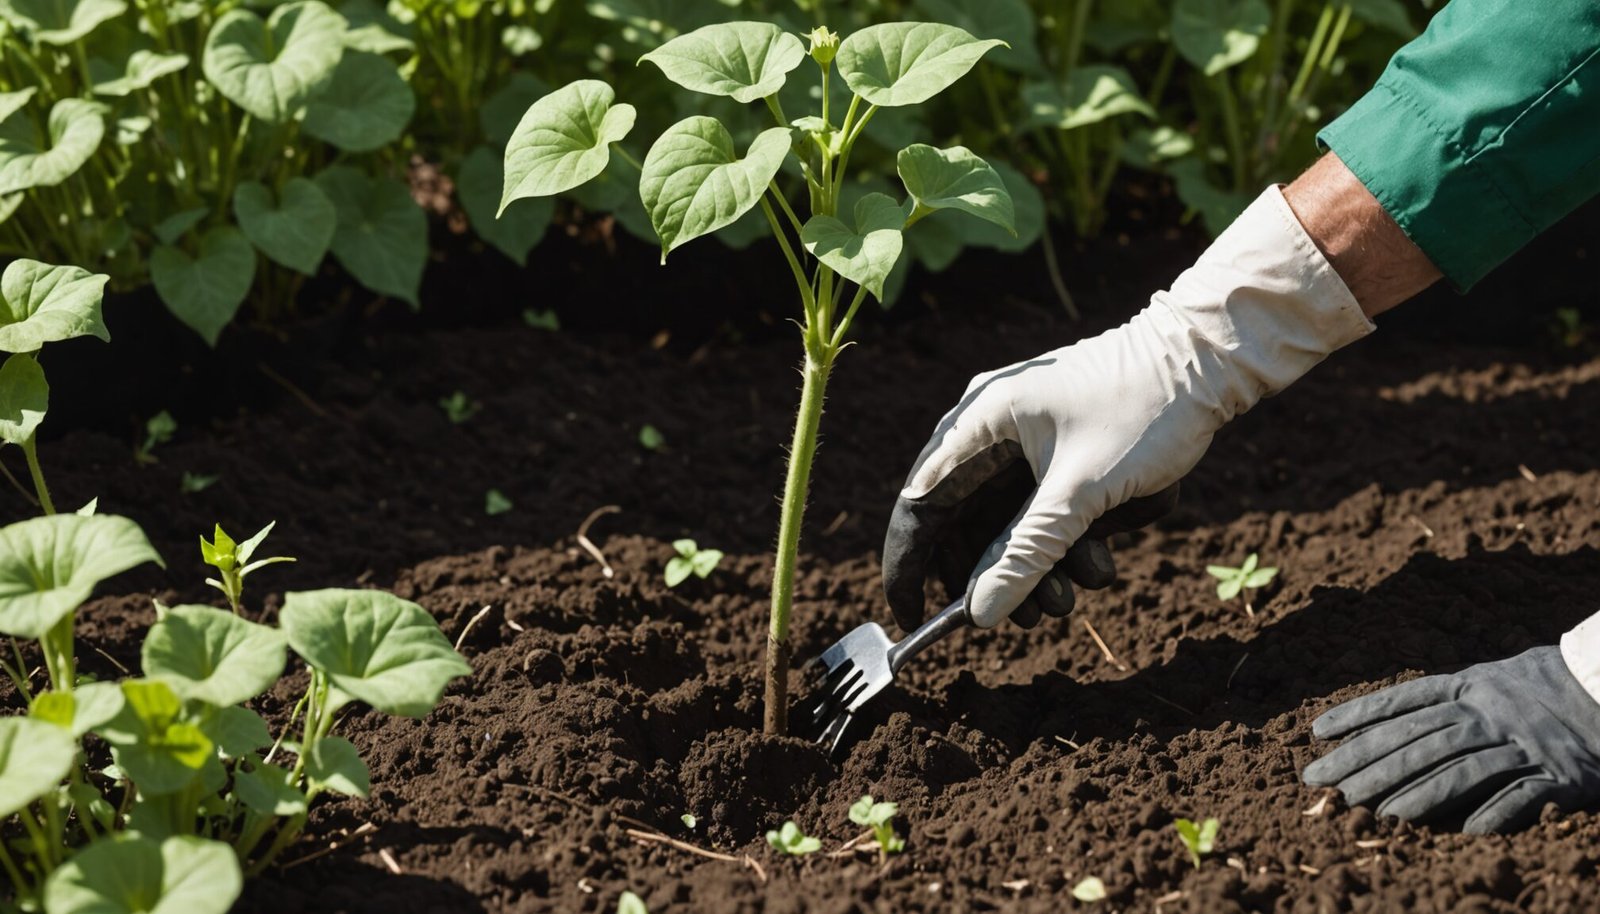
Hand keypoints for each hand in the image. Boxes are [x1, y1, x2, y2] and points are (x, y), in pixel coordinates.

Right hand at [883, 186, 1373, 629]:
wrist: (1209, 358)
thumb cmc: (1145, 410)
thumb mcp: (1082, 495)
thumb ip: (1026, 554)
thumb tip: (979, 612)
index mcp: (977, 424)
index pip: (918, 507)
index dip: (909, 568)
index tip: (913, 620)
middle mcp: (987, 428)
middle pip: (961, 523)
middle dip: (994, 577)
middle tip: (1027, 619)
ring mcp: (1021, 437)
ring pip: (1005, 523)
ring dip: (1036, 566)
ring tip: (1077, 593)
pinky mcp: (1054, 447)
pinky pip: (1039, 508)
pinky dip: (1061, 541)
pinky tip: (1098, 557)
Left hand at [1304, 647, 1599, 832]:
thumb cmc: (1542, 684)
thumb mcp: (1489, 679)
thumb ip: (1445, 699)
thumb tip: (1386, 723)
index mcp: (1469, 687)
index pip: (1403, 703)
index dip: (1358, 716)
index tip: (1317, 732)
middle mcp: (1490, 713)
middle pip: (1419, 741)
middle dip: (1367, 765)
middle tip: (1325, 784)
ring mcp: (1525, 744)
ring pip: (1462, 770)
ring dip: (1416, 795)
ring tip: (1375, 815)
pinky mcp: (1563, 775)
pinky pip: (1524, 796)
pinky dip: (1495, 813)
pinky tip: (1462, 832)